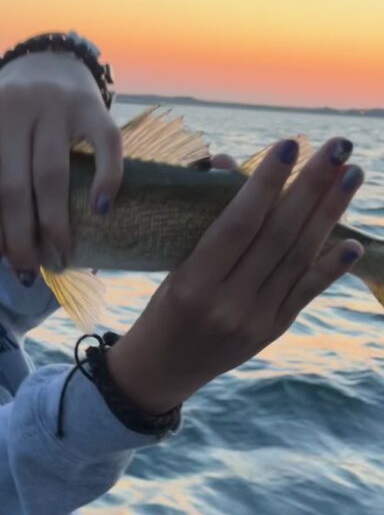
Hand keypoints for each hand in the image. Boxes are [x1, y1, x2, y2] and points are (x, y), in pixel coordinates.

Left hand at [0, 50, 122, 275]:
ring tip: (59, 255)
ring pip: (51, 176)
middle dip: (19, 238)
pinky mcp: (92, 104)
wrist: (48, 62)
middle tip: (27, 269)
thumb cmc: (9, 121)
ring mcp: (54, 100)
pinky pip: (105, 147)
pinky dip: (105, 181)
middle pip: (14, 185)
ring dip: (55, 226)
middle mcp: (12, 101)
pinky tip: (99, 210)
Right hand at [107, 136, 364, 412]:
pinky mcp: (272, 332)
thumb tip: (230, 164)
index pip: (238, 225)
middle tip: (337, 148)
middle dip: (311, 187)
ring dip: (329, 214)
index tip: (290, 144)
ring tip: (352, 175)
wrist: (161, 371)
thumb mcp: (172, 266)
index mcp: (193, 284)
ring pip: (298, 258)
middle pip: (278, 236)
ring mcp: (254, 321)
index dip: (266, 183)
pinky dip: (331, 267)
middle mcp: (228, 305)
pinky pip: (306, 293)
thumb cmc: (162, 307)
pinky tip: (354, 242)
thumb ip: (206, 221)